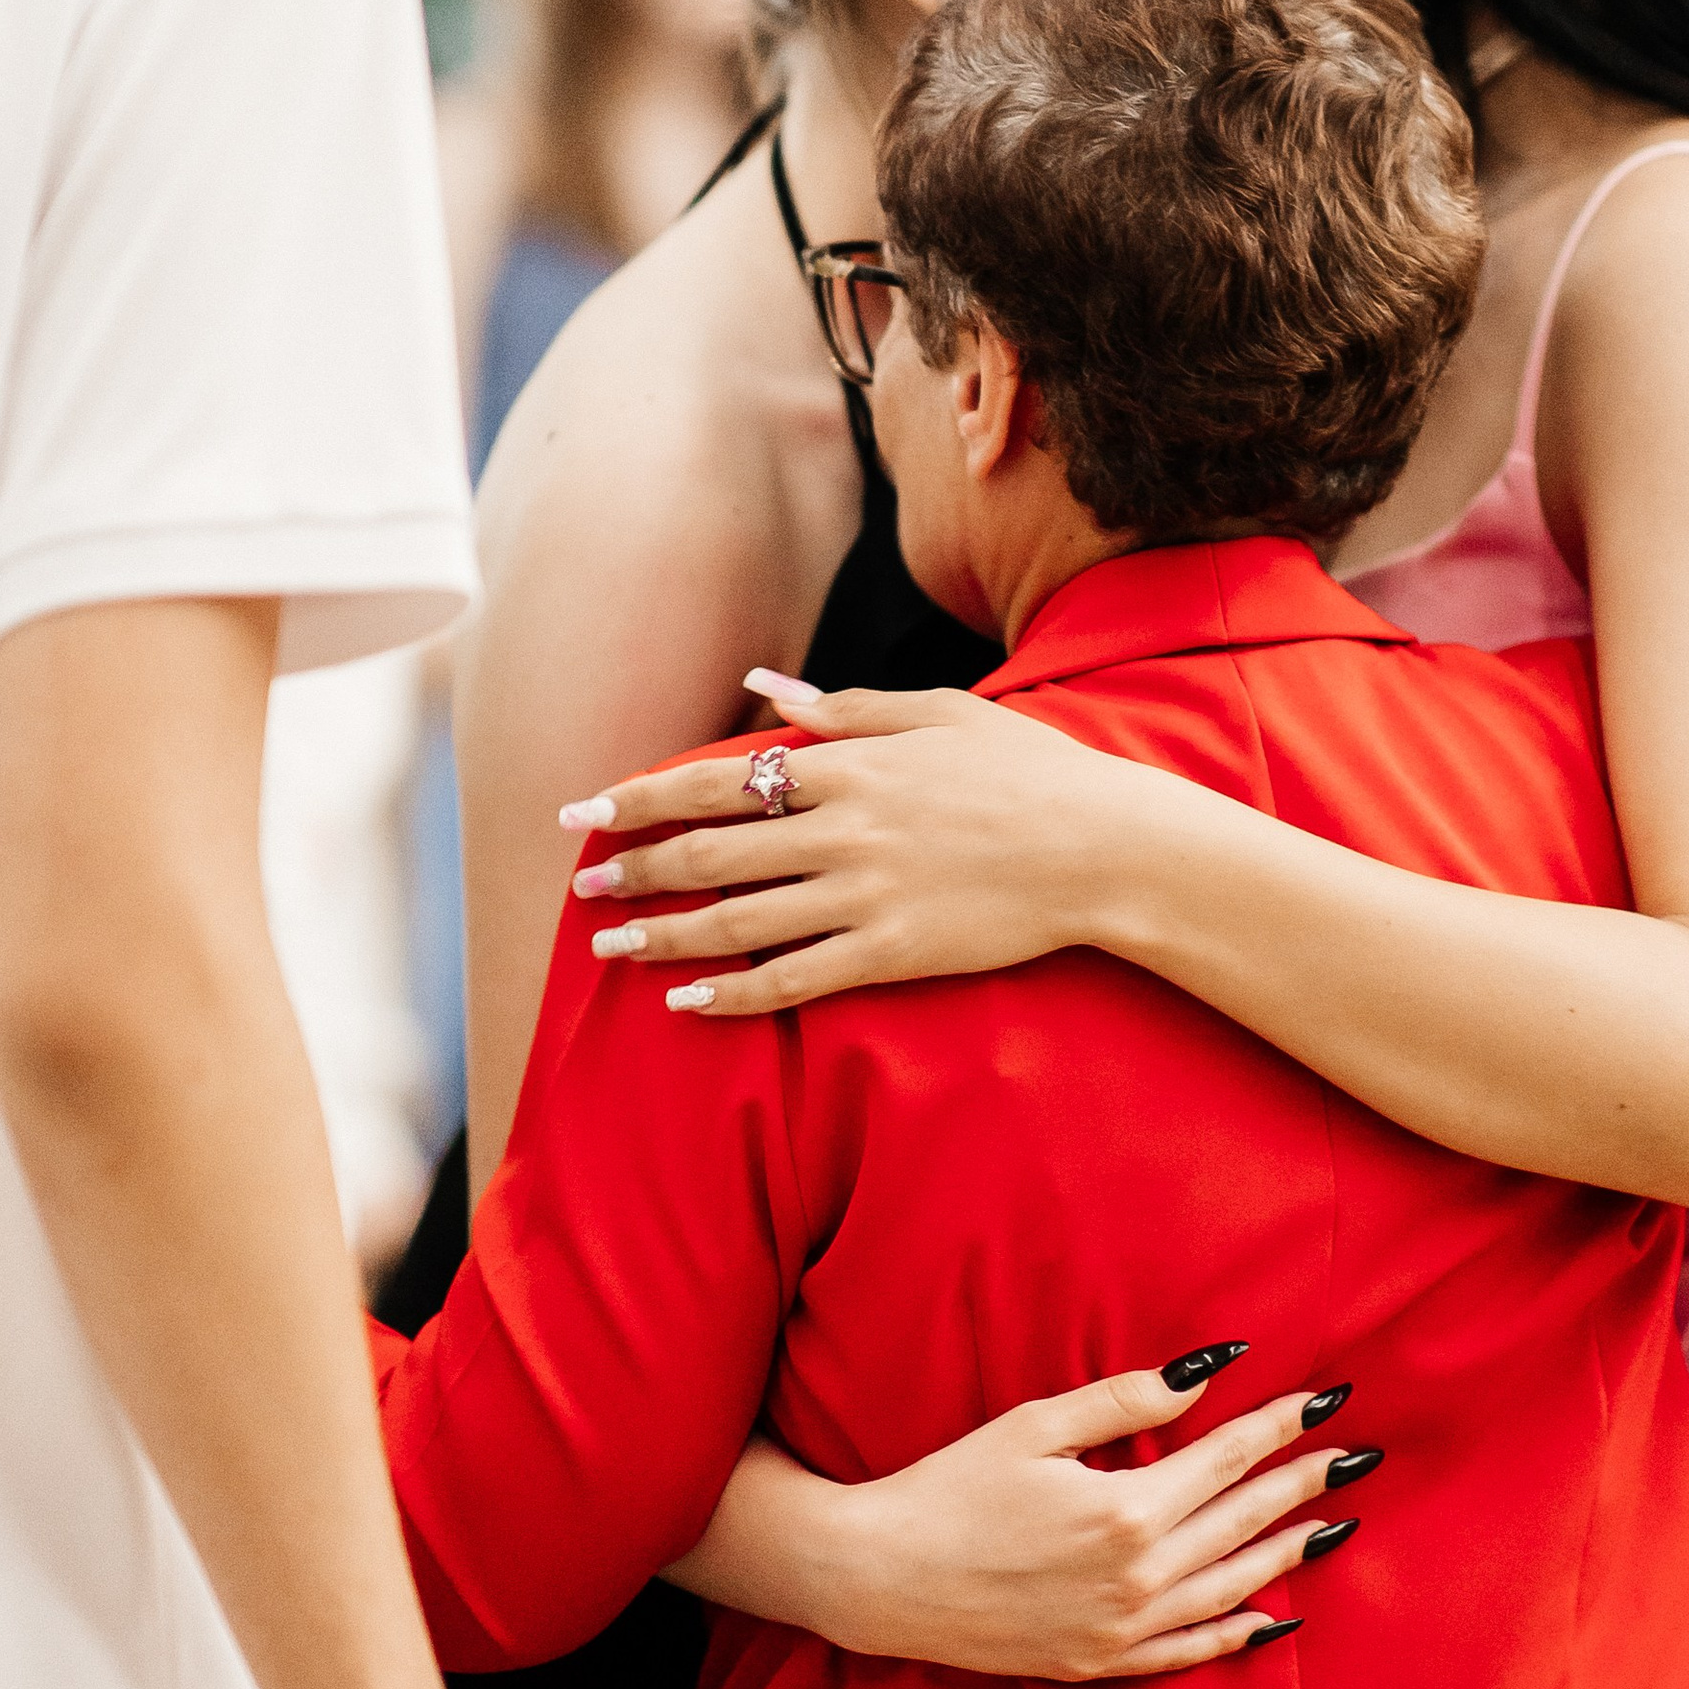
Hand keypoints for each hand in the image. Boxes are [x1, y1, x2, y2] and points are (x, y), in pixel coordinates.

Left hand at [560, 675, 1175, 1018]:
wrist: (1105, 846)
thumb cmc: (1029, 772)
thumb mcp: (938, 713)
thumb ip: (844, 706)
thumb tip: (763, 685)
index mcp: (850, 767)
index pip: (716, 781)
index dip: (640, 799)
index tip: (586, 812)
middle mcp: (843, 830)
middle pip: (710, 854)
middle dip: (634, 870)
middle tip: (583, 886)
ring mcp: (864, 896)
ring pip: (736, 921)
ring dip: (663, 936)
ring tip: (611, 948)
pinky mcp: (891, 952)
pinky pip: (793, 980)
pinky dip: (733, 995)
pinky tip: (688, 1003)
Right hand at [670, 1355, 1379, 1679]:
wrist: (881, 1579)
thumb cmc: (950, 1487)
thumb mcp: (1036, 1426)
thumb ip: (1127, 1401)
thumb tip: (1208, 1370)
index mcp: (1125, 1510)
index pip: (1227, 1457)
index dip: (1281, 1424)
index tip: (1327, 1398)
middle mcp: (1137, 1577)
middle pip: (1243, 1519)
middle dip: (1305, 1481)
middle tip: (1359, 1455)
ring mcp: (1122, 1629)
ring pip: (1232, 1586)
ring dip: (1290, 1552)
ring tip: (1337, 1524)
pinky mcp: (1100, 1663)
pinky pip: (1191, 1651)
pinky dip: (1239, 1632)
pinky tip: (1276, 1616)